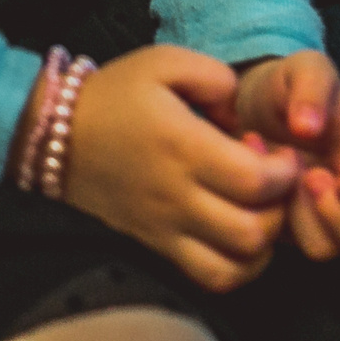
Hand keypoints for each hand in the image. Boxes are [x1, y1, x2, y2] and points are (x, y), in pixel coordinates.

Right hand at [61, 46, 304, 291]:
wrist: (57, 135)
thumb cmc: (117, 94)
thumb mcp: (165, 62)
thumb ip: (217, 78)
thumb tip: (247, 114)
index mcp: (183, 147)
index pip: (254, 181)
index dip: (283, 171)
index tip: (278, 151)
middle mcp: (176, 197)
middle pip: (251, 231)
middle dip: (279, 207)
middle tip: (274, 182)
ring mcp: (165, 230)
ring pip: (234, 265)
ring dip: (263, 242)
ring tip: (260, 210)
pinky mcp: (157, 247)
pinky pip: (209, 278)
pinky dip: (238, 267)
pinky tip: (239, 237)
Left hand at [231, 51, 339, 260]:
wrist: (244, 103)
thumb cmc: (288, 85)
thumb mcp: (305, 67)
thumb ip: (313, 86)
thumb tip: (308, 128)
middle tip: (310, 179)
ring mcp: (321, 218)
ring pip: (327, 248)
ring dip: (300, 215)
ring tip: (278, 170)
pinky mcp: (287, 230)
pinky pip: (283, 245)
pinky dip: (267, 214)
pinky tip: (251, 176)